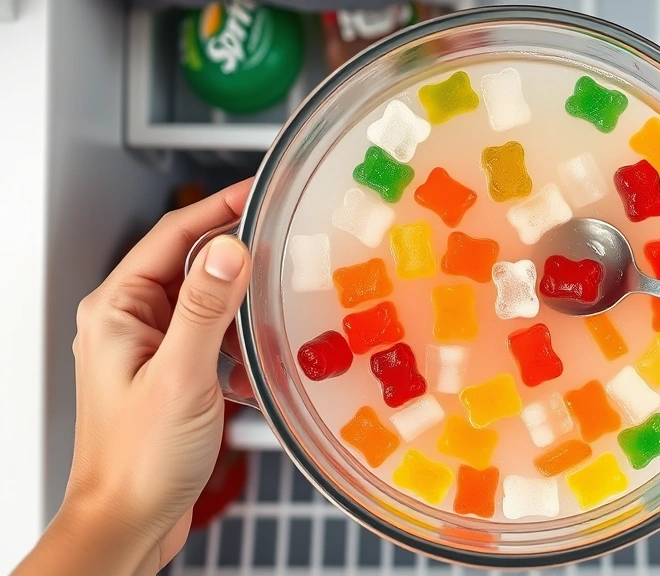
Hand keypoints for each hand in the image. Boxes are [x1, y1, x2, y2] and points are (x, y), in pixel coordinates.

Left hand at [16, 181, 252, 574]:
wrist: (128, 521)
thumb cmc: (139, 458)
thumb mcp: (181, 375)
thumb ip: (206, 308)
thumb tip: (229, 248)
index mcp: (118, 310)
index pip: (172, 235)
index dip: (218, 207)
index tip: (259, 190)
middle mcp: (130, 323)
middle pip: (189, 264)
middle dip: (235, 253)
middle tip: (282, 237)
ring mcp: (150, 350)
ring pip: (204, 303)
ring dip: (240, 303)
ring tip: (278, 300)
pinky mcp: (171, 377)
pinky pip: (211, 340)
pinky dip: (238, 344)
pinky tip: (259, 361)